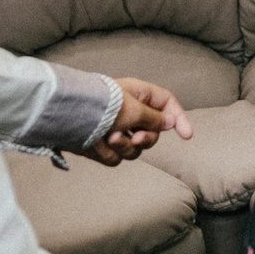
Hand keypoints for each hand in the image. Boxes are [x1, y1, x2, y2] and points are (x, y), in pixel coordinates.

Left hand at [77, 78, 192, 166]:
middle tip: (135, 138)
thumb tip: (169, 122)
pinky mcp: (103, 146)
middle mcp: (130, 113)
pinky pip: (117, 157)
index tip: (186, 136)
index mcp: (139, 96)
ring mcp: (116, 130)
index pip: (167, 106)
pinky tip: (97, 144)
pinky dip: (109, 153)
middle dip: (146, 138)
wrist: (68, 116)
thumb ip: (155, 118)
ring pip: (135, 149)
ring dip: (125, 146)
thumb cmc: (103, 105)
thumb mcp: (136, 109)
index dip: (178, 119)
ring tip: (109, 138)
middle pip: (152, 133)